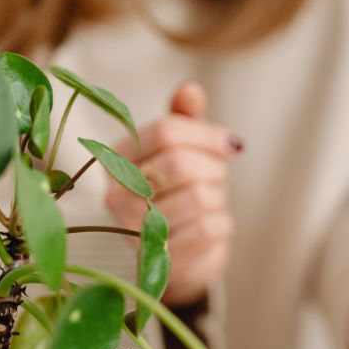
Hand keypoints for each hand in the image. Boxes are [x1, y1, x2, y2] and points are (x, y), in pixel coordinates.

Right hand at [105, 81, 241, 306]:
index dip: (207, 135)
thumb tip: (190, 88)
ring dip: (217, 198)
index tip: (232, 145)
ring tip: (208, 203)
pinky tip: (210, 226)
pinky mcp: (161, 260)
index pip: (166, 131)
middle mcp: (117, 195)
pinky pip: (208, 229)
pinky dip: (221, 223)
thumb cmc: (180, 192)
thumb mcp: (183, 151)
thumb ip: (185, 121)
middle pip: (181, 164)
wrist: (180, 254)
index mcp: (118, 157)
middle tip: (216, 178)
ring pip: (199, 197)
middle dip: (213, 169)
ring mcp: (134, 231)